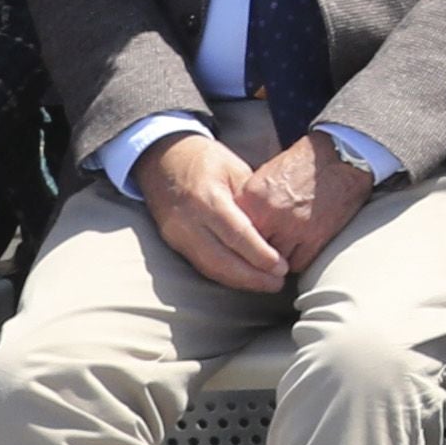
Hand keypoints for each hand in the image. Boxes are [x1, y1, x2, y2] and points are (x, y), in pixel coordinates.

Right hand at [138, 130, 292, 291]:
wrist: (163, 159)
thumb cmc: (207, 160)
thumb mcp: (235, 169)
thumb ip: (252, 200)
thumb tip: (278, 228)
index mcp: (207, 198)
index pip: (237, 235)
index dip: (260, 255)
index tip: (281, 267)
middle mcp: (189, 221)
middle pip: (222, 260)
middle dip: (252, 277)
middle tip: (278, 284)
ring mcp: (178, 234)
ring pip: (210, 268)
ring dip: (239, 281)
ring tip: (266, 285)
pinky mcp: (174, 242)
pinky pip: (201, 265)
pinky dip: (224, 276)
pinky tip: (243, 279)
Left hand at [243, 125, 375, 274]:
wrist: (342, 157)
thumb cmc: (305, 164)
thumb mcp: (266, 176)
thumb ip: (251, 203)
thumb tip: (240, 226)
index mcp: (252, 197)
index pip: (233, 233)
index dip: (240, 239)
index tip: (244, 242)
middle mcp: (269, 215)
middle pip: (252, 250)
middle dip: (259, 249)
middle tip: (267, 246)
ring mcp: (293, 229)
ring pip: (274, 262)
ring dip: (279, 258)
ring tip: (286, 247)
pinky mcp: (315, 238)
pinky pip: (298, 264)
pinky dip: (299, 259)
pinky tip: (302, 247)